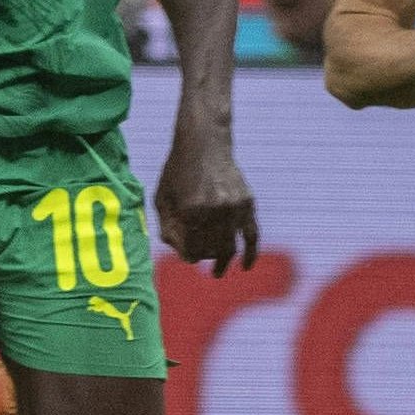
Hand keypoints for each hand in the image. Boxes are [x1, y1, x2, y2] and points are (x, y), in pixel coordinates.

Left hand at [155, 124, 258, 277]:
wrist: (203, 142)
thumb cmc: (177, 172)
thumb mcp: (162, 198)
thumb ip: (167, 229)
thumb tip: (182, 254)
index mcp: (190, 211)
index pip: (190, 251)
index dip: (186, 255)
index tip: (185, 253)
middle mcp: (214, 211)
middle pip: (209, 251)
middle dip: (201, 256)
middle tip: (197, 254)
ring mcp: (233, 208)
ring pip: (229, 247)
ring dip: (222, 261)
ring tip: (216, 272)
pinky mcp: (247, 203)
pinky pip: (252, 234)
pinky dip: (250, 253)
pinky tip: (246, 266)